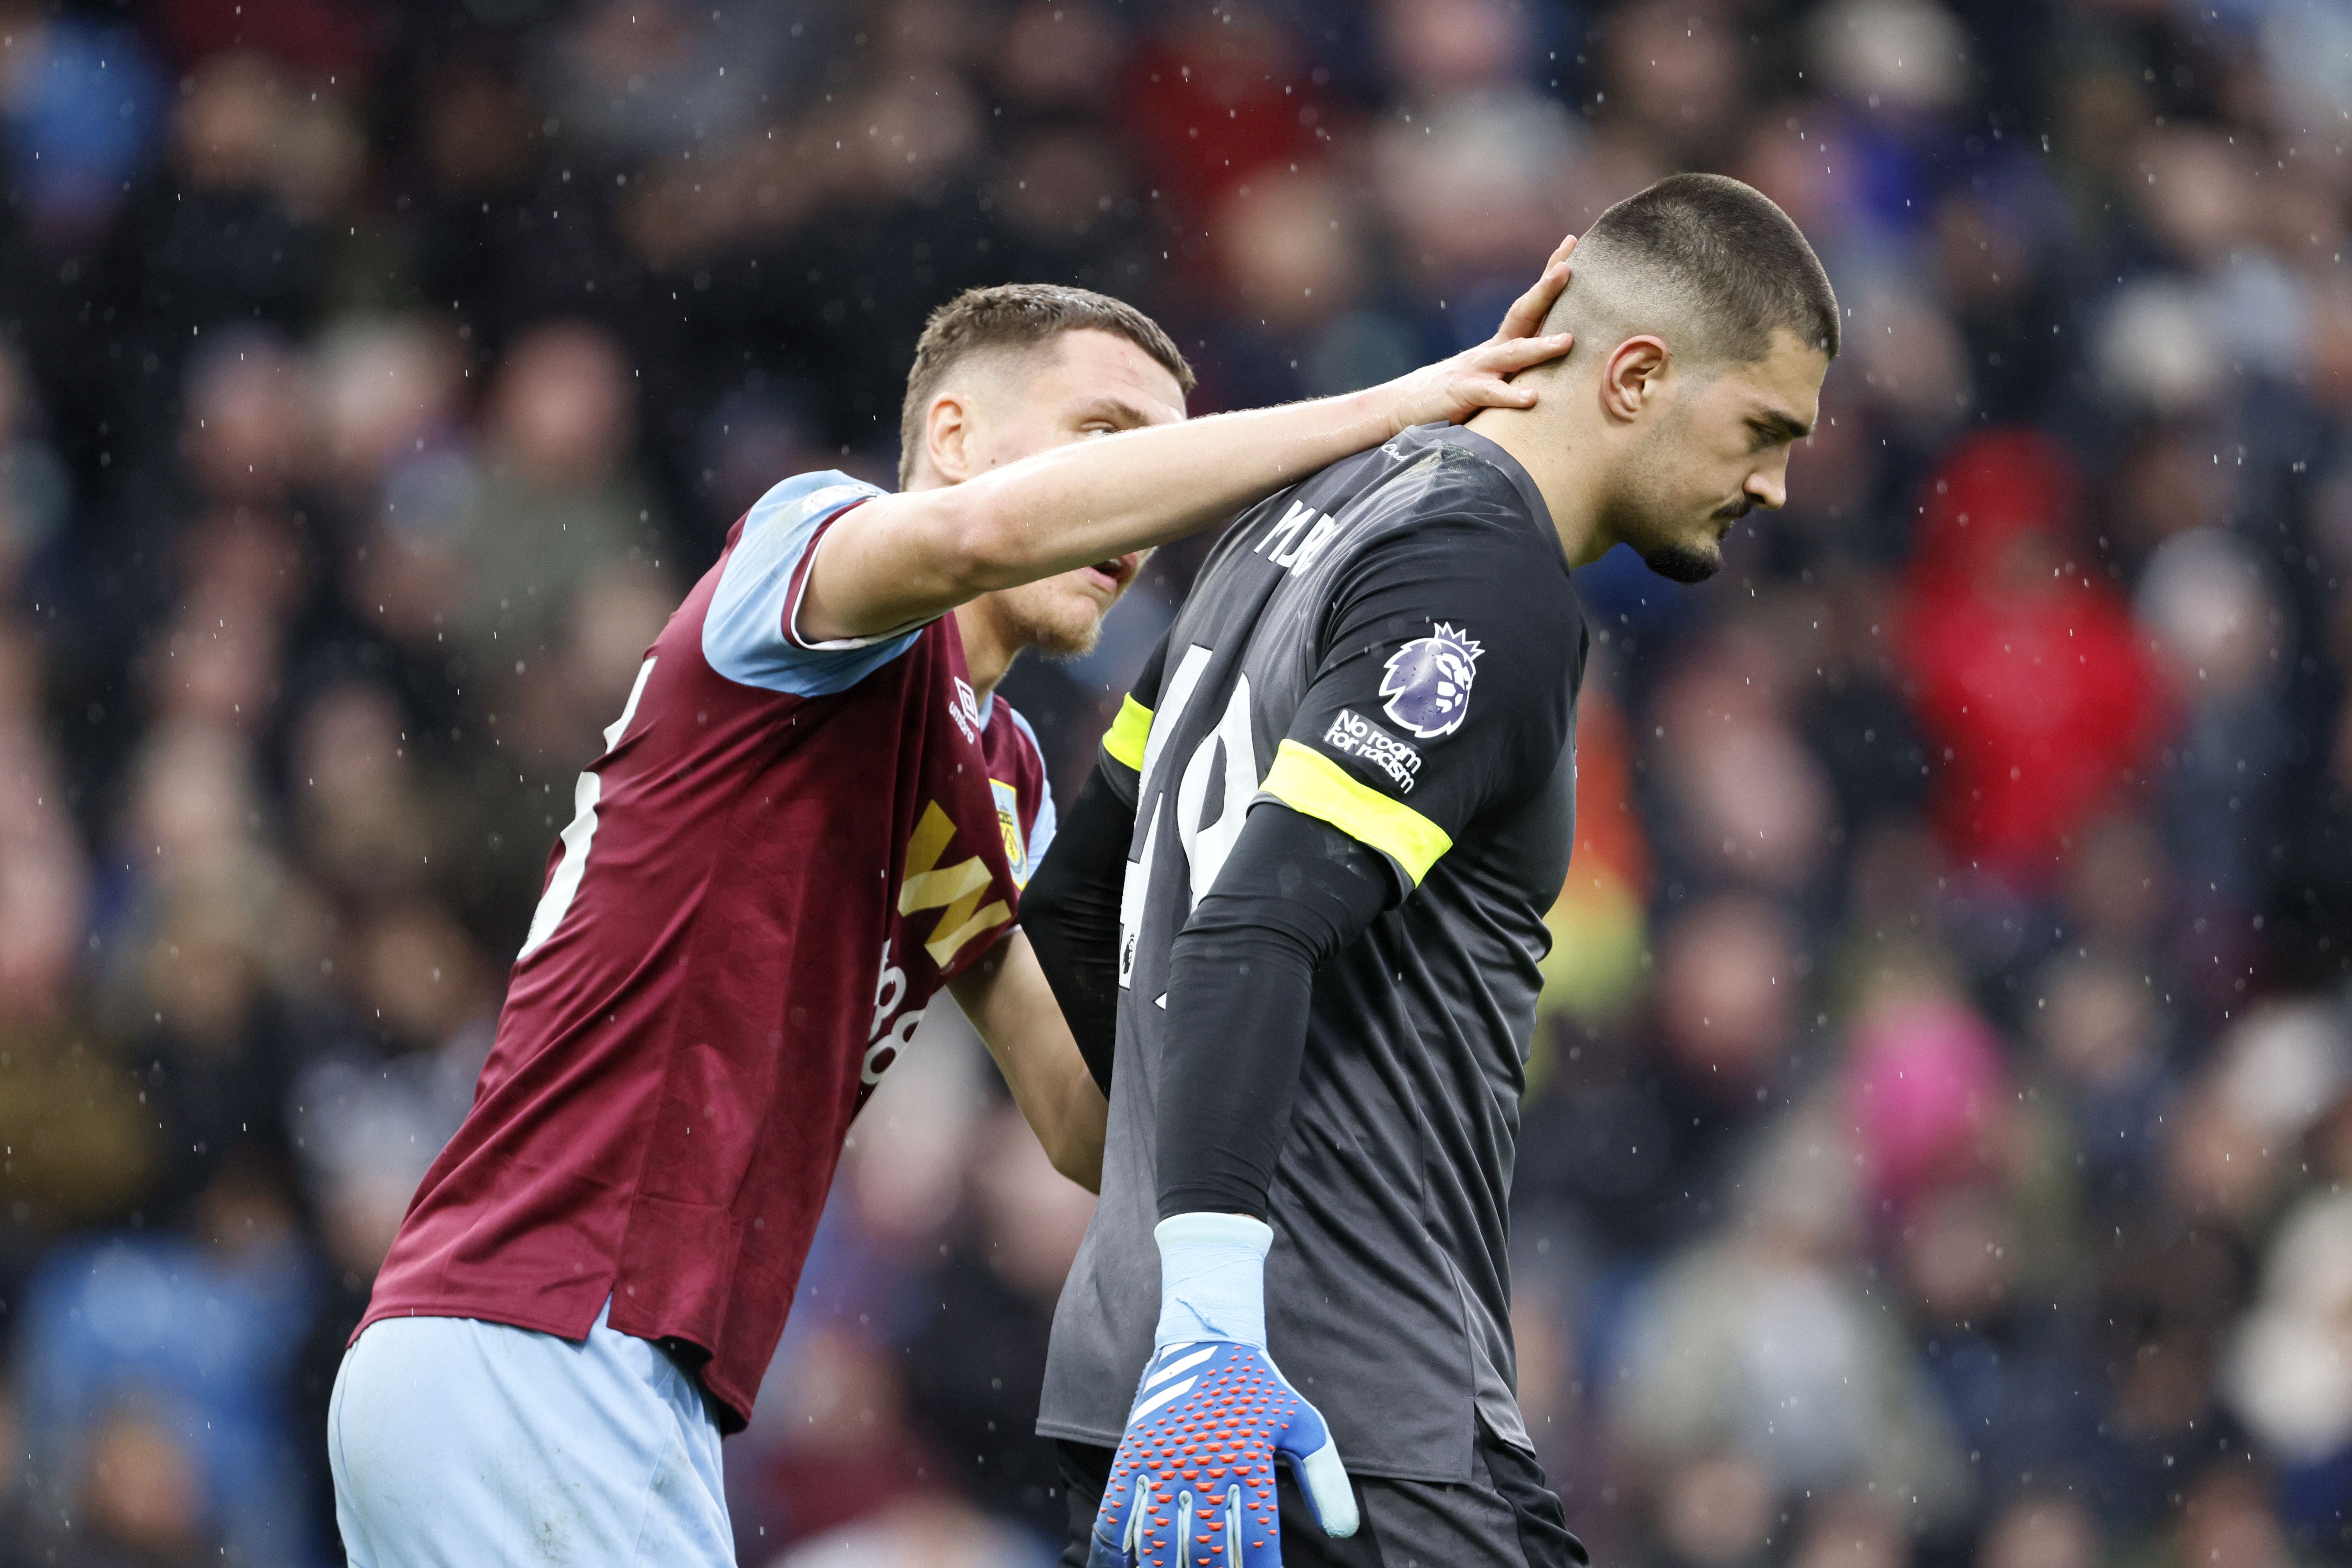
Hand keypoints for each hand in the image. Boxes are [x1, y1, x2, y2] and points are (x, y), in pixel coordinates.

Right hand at [1089, 1214, 1356, 1566]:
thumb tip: (1346, 1532)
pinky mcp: (1130, 1461)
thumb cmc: (1257, 1390)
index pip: (1256, 1544)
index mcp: (1248, 1465)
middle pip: (1206, 1552)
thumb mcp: (1303, 1426)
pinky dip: (1114, 1555)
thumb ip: (1326, 1480)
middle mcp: (1203, 1469)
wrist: (1205, 1339)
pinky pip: (1114, 1521)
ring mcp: (1161, 1466)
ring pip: (1157, 1546)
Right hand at [1371, 232, 1578, 435]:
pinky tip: (1532, 397)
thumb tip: (1560, 350)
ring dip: (1539, 347)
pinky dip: (1510, 395)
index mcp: (1502, 343)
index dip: (1549, 275)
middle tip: (1567, 268)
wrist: (1404, 405)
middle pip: (1521, 315)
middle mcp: (1491, 350)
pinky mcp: (1464, 394)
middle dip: (1545, 291)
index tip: (1571, 243)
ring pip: (1512, 354)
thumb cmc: (1458, 392)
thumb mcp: (1492, 372)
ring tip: (1567, 341)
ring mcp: (1477, 370)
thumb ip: (1519, 363)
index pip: (1530, 303)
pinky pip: (1490, 394)